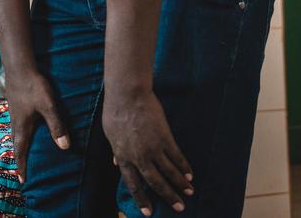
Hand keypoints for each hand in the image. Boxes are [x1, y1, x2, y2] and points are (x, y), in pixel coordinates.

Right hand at [5, 68, 69, 182]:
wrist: (19, 66)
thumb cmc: (33, 86)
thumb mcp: (48, 106)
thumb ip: (56, 126)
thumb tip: (64, 147)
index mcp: (22, 126)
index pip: (20, 151)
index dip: (21, 166)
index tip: (22, 180)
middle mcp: (15, 122)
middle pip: (16, 144)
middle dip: (19, 158)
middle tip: (22, 170)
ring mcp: (14, 112)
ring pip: (15, 134)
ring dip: (19, 145)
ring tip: (24, 152)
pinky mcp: (15, 104)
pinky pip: (16, 124)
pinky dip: (20, 133)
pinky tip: (25, 128)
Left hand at [103, 90, 193, 215]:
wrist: (127, 95)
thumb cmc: (115, 111)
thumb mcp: (110, 134)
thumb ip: (116, 151)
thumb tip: (116, 162)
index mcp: (123, 156)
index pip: (133, 183)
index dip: (141, 198)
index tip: (148, 212)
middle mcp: (138, 156)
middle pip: (155, 182)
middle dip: (168, 196)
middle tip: (179, 207)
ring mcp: (152, 148)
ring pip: (168, 172)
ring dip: (180, 184)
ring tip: (189, 192)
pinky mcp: (164, 137)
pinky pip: (176, 156)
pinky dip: (184, 166)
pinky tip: (190, 174)